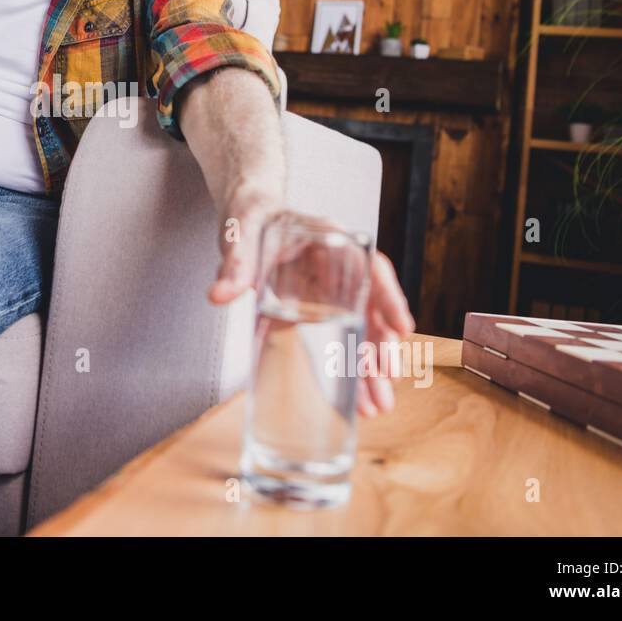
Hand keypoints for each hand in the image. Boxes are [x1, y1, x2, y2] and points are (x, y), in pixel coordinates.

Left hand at [207, 184, 415, 417]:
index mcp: (330, 239)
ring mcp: (331, 288)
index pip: (370, 267)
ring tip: (376, 406)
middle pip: (370, 307)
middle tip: (385, 382)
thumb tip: (219, 295)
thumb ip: (234, 263)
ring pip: (360, 329)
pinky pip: (339, 337)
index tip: (402, 328)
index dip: (388, 297)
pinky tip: (356, 397)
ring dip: (369, 367)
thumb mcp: (240, 233)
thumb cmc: (250, 215)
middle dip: (380, 348)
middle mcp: (339, 265)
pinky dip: (347, 366)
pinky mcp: (318, 307)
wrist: (246, 214)